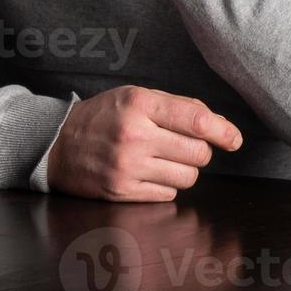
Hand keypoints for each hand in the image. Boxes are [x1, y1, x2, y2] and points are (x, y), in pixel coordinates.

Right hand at [45, 86, 242, 201]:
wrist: (56, 145)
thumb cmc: (101, 117)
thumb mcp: (133, 97)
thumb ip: (175, 106)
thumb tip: (217, 125)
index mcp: (138, 105)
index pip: (196, 121)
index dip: (223, 131)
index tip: (234, 139)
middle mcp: (134, 136)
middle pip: (198, 153)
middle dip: (197, 150)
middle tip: (179, 144)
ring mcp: (128, 167)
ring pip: (188, 177)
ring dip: (183, 169)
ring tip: (160, 158)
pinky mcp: (123, 191)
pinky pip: (168, 194)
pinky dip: (164, 185)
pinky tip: (145, 172)